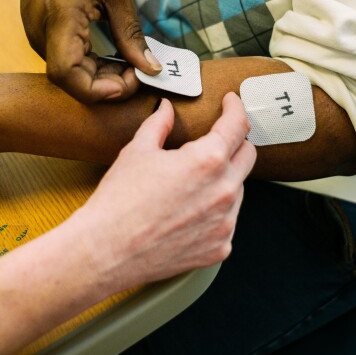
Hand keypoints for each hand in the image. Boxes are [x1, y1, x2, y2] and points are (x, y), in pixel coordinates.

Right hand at [19, 0, 161, 102]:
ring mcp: (37, 38)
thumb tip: (151, 69)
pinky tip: (112, 58)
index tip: (131, 80)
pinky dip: (91, 68)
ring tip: (130, 63)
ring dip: (102, 77)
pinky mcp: (41, 39)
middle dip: (109, 86)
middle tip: (140, 73)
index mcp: (61, 15)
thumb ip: (131, 32)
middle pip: (71, 80)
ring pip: (69, 75)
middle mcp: (42, 33)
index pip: (66, 72)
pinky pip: (66, 64)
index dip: (98, 89)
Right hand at [76, 93, 256, 290]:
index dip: (236, 108)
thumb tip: (166, 109)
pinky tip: (188, 212)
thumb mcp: (137, 151)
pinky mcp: (220, 246)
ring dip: (223, 180)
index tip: (231, 104)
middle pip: (248, 155)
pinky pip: (227, 221)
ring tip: (191, 184)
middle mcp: (224, 190)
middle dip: (235, 143)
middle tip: (214, 141)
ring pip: (238, 189)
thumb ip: (159, 124)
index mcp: (207, 160)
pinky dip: (215, 212)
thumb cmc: (119, 201)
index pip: (237, 125)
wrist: (107, 250)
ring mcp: (225, 222)